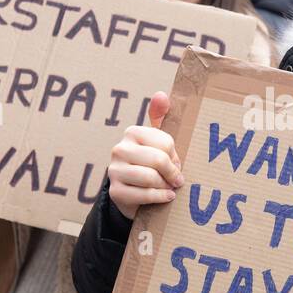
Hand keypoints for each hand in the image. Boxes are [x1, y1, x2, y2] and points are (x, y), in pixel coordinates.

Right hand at [108, 91, 182, 220]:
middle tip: (177, 180)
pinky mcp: (116, 191)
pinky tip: (166, 197)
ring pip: (151, 178)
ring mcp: (114, 171)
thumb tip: (161, 95)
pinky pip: (145, 195)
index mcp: (132, 132)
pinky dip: (160, 197)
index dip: (175, 157)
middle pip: (158, 160)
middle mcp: (119, 149)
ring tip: (169, 188)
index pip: (166, 143)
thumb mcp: (158, 141)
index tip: (175, 163)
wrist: (133, 192)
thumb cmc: (151, 163)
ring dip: (166, 186)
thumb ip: (161, 116)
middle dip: (172, 173)